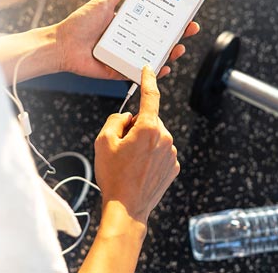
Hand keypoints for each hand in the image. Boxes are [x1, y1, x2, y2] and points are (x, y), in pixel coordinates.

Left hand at [56, 0, 200, 79]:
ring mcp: (128, 56)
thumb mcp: (104, 1)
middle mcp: (131, 40)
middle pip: (160, 38)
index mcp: (129, 24)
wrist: (62, 45)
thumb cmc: (80, 23)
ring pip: (154, 56)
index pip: (156, 20)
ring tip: (179, 47)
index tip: (186, 11)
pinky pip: (141, 72)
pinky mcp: (121, 71)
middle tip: (191, 27)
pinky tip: (164, 66)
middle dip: (178, 34)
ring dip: (170, 52)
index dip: (172, 17)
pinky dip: (154, 71)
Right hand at [94, 66, 179, 223]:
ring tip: (130, 163)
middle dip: (136, 127)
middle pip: (149, 120)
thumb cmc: (114, 176)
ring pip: (155, 136)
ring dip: (144, 142)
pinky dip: (151, 155)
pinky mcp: (174, 166)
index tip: (148, 69)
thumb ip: (116, 120)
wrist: (128, 208)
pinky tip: (140, 170)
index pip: (151, 96)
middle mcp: (164, 137)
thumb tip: (127, 117)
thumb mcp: (103, 141)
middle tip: (122, 147)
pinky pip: (161, 151)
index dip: (149, 80)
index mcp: (148, 128)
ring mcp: (172, 153)